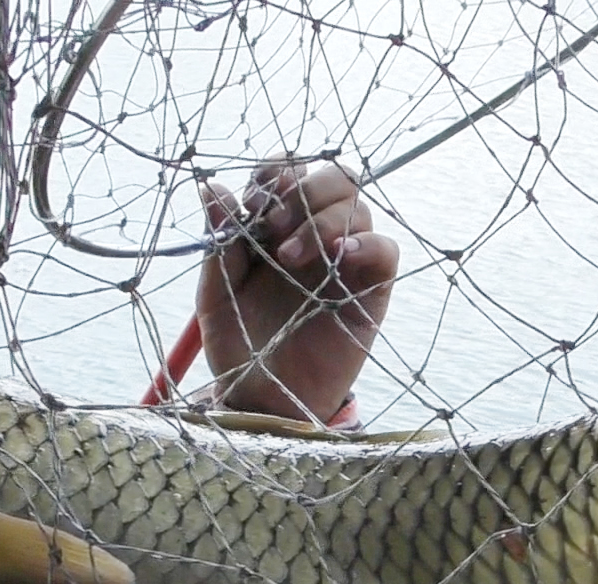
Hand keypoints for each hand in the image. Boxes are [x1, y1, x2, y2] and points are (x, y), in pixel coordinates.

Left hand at [196, 161, 397, 422]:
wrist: (264, 398)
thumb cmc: (241, 345)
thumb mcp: (217, 293)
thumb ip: (220, 243)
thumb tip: (212, 188)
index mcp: (279, 227)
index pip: (291, 172)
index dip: (277, 171)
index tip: (255, 197)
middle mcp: (317, 236)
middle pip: (334, 178)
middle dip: (304, 189)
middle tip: (276, 225)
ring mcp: (346, 261)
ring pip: (357, 207)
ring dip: (322, 219)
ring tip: (289, 258)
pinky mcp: (371, 290)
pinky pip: (385, 250)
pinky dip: (366, 244)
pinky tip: (337, 257)